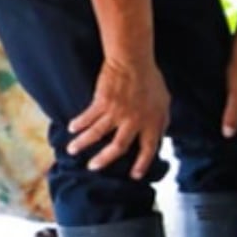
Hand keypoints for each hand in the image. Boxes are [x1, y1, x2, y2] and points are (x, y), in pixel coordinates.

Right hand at [67, 56, 169, 178]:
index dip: (142, 164)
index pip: (149, 149)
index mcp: (152, 122)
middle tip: (93, 168)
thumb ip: (160, 120)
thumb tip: (159, 135)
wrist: (133, 61)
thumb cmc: (151, 80)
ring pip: (97, 134)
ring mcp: (117, 113)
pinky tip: (72, 128)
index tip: (134, 176)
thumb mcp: (164, 102)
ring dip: (83, 143)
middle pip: (118, 147)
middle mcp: (135, 121)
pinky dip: (79, 123)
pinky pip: (88, 117)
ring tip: (72, 150)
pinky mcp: (102, 103)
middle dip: (105, 159)